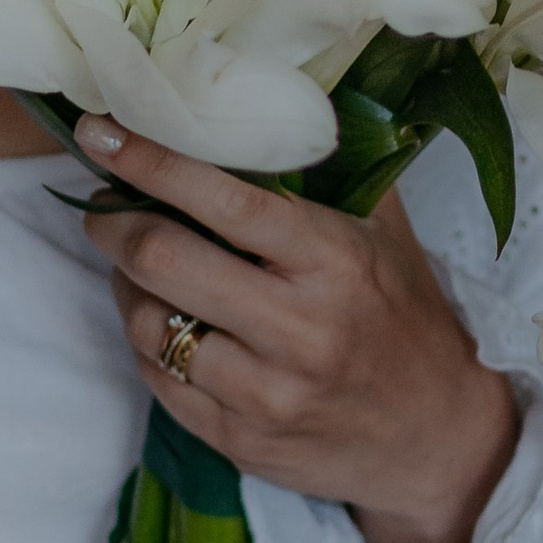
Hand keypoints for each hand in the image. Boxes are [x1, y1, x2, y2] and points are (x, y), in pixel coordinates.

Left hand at [86, 118, 518, 542]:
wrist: (439, 437)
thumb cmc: (404, 318)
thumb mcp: (385, 233)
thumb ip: (327, 170)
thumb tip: (255, 102)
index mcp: (333, 261)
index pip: (223, 200)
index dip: (151, 162)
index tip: (103, 134)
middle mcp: (298, 329)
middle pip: (163, 259)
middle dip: (113, 223)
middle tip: (104, 205)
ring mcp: (266, 393)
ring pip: (149, 325)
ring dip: (125, 285)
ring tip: (136, 266)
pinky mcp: (241, 440)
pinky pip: (158, 380)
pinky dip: (147, 341)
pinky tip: (161, 320)